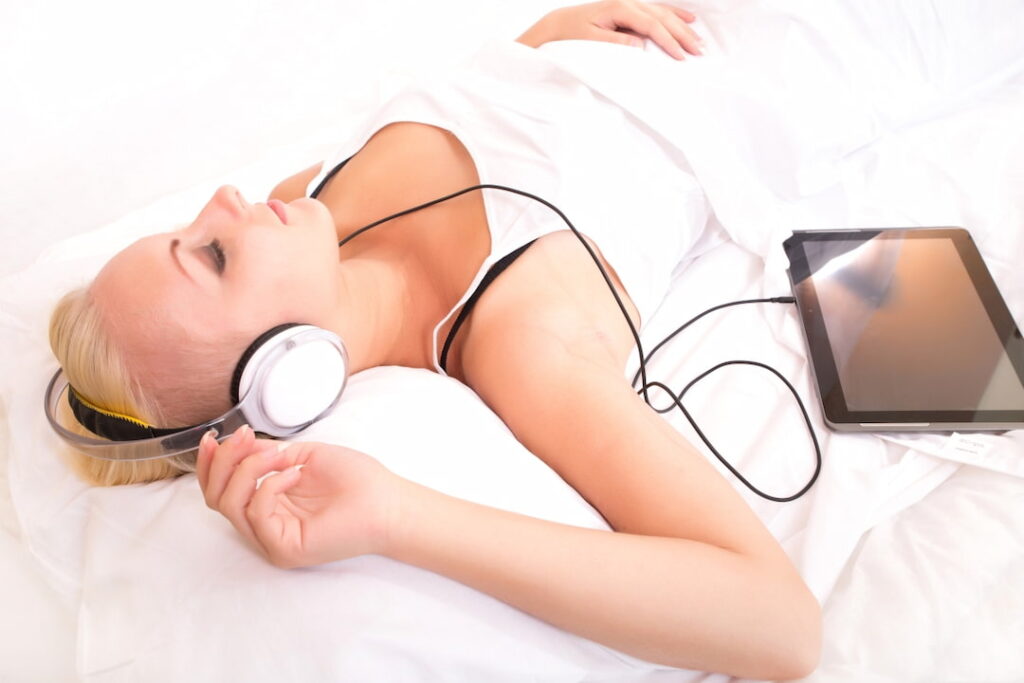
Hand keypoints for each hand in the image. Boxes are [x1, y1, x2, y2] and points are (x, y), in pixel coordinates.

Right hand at [196, 425, 403, 568]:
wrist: (389, 502)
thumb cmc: (356, 480)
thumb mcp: (303, 455)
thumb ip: (267, 453)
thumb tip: (239, 446)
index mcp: (267, 504)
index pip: (220, 490)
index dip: (211, 463)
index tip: (215, 436)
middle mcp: (264, 525)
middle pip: (216, 497)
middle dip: (224, 461)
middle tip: (244, 438)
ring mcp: (271, 540)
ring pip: (229, 504)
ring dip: (248, 469)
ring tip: (278, 455)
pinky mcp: (282, 549)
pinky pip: (256, 513)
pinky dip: (270, 485)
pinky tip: (295, 473)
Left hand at [517, 0, 704, 59]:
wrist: (560, 25)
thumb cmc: (572, 34)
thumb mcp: (590, 41)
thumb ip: (614, 43)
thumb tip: (639, 45)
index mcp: (619, 9)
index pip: (651, 25)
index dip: (668, 41)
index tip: (681, 57)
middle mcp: (627, 3)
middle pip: (662, 17)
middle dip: (682, 35)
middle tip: (699, 51)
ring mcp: (630, 3)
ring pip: (664, 13)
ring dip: (683, 26)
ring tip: (699, 41)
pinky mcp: (630, 9)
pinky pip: (657, 10)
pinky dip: (674, 14)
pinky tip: (688, 18)